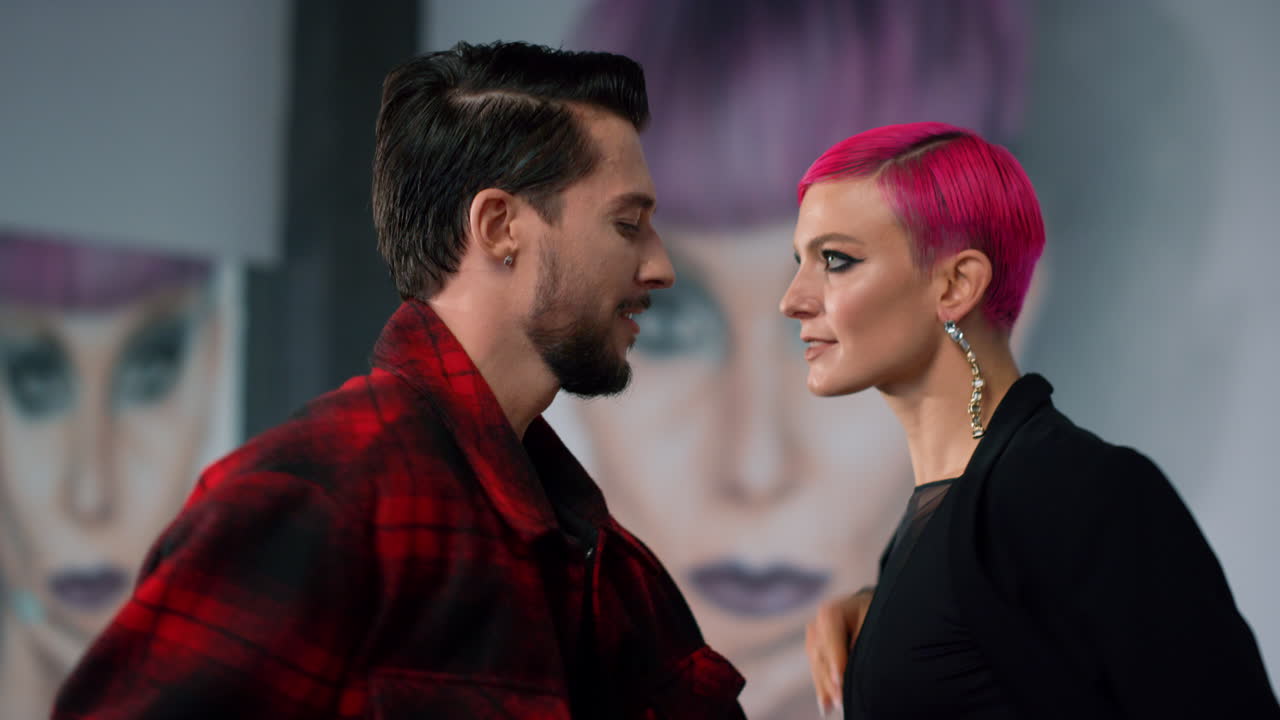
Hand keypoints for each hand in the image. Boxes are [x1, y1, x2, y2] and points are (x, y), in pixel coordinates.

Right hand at [806, 586, 873, 715]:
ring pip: (818, 667)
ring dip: (826, 688)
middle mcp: (817, 625)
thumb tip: (851, 666)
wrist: (866, 610)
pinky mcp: (815, 653)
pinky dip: (823, 689)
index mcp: (830, 612)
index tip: (840, 678)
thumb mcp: (871, 621)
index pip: (830, 639)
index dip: (835, 660)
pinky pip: (818, 673)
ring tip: (834, 706)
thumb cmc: (872, 614)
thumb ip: (861, 641)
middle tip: (842, 700)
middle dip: (831, 680)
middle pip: (822, 657)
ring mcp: (813, 640)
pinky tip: (827, 705)